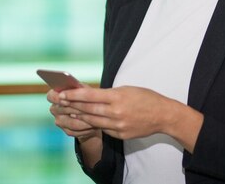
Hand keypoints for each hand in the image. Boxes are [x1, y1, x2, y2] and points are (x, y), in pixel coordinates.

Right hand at [47, 85, 100, 141]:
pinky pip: (77, 131)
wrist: (91, 113)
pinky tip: (94, 125)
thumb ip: (77, 88)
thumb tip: (75, 87)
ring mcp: (60, 121)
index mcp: (55, 96)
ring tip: (96, 117)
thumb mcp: (83, 89)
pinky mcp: (67, 131)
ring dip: (85, 120)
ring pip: (72, 123)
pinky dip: (87, 128)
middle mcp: (54, 109)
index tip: (67, 100)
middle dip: (78, 109)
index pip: (51, 96)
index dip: (58, 98)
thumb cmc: (85, 97)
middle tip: (90, 108)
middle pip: (63, 110)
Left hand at [58, 86, 173, 140]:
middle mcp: (116, 112)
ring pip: (93, 121)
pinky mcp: (120, 135)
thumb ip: (109, 93)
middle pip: (88, 109)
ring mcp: (118, 125)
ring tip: (69, 111)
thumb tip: (91, 95)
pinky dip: (93, 124)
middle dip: (72, 105)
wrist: (163, 115)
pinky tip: (85, 120)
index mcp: (117, 97)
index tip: (63, 93)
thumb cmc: (146, 98)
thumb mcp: (127, 89)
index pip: (90, 96)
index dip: (74, 95)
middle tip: (61, 102)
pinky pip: (103, 129)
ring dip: (79, 116)